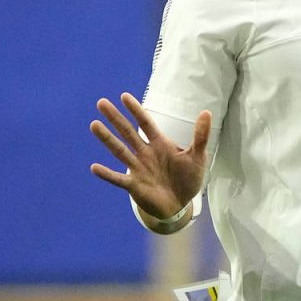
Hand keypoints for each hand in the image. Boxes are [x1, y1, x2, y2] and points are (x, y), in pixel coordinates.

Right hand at [89, 92, 211, 219]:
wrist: (180, 204)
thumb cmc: (187, 178)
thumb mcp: (197, 156)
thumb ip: (200, 136)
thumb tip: (207, 112)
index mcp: (159, 144)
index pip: (146, 123)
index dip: (136, 110)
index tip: (124, 96)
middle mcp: (145, 153)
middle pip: (128, 132)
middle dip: (115, 118)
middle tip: (101, 102)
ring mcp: (138, 169)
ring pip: (120, 151)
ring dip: (107, 139)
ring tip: (94, 124)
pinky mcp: (134, 186)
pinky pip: (118, 179)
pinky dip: (107, 174)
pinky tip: (94, 167)